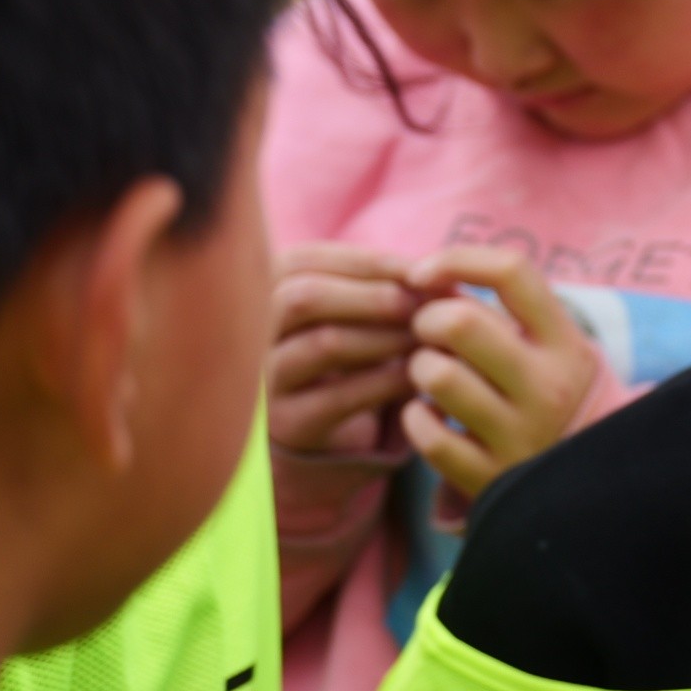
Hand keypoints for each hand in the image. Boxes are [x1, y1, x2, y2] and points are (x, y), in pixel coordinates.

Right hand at [268, 245, 419, 470]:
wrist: (322, 430)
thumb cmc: (345, 354)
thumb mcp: (350, 313)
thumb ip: (380, 284)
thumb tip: (441, 273)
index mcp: (259, 293)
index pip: (305, 260)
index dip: (369, 261)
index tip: (424, 271)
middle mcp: (249, 335)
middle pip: (303, 298)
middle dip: (375, 297)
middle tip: (426, 306)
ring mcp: (264, 384)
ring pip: (325, 344)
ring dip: (389, 336)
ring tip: (430, 337)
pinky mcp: (289, 425)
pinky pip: (342, 396)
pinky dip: (390, 380)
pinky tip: (420, 374)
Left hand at [397, 249, 604, 500]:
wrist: (591, 477)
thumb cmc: (552, 391)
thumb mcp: (552, 346)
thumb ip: (503, 312)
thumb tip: (427, 278)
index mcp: (564, 342)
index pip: (512, 272)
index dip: (457, 259)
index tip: (425, 275)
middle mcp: (547, 386)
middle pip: (462, 322)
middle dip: (427, 320)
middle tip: (428, 333)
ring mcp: (520, 434)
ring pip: (439, 377)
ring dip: (420, 369)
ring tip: (430, 375)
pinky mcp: (491, 478)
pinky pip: (429, 438)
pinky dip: (416, 420)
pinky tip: (428, 416)